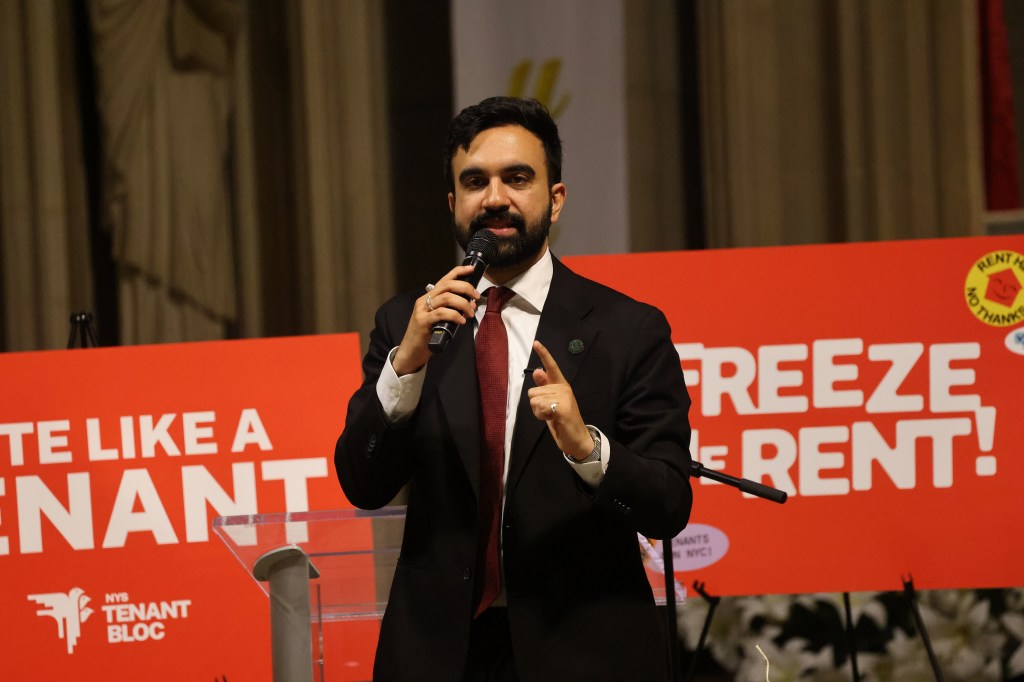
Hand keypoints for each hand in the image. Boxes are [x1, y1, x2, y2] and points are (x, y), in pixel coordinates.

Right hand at [392, 264, 478, 375]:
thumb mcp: (440, 319)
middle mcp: (424, 300)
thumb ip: (452, 310)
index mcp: (429, 297)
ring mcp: (422, 310)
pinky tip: (461, 321)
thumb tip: (470, 304)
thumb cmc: (427, 336)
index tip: (471, 269)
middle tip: (475, 297)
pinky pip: (442, 313)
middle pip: (447, 285)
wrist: (411, 352)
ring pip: (446, 298)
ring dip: (462, 304)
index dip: (459, 272)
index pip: (444, 279)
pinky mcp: (422, 322)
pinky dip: (455, 315)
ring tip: (469, 313)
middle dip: (465, 288)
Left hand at [528, 340, 594, 460]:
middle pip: (533, 391)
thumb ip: (545, 388)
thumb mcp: (551, 403)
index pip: (552, 366)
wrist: (577, 439)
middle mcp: (563, 387)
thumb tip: (537, 371)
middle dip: (536, 405)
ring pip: (534, 400)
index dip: (543, 354)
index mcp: (561, 385)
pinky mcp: (562, 407)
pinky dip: (542, 416)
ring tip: (551, 416)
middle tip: (549, 413)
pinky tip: (553, 419)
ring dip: (538, 412)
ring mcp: (564, 396)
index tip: (535, 342)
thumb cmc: (563, 421)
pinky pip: (540, 407)